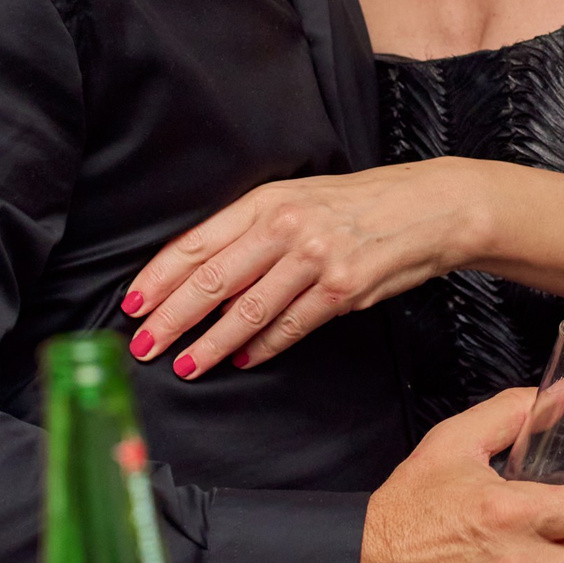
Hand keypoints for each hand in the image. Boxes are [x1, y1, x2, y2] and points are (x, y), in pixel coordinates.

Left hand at [123, 161, 493, 377]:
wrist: (430, 208)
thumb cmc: (359, 205)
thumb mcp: (300, 199)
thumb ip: (254, 231)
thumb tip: (203, 273)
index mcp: (268, 200)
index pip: (199, 242)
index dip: (161, 276)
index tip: (134, 303)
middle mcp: (288, 226)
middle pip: (213, 279)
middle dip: (172, 317)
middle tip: (144, 344)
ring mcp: (316, 258)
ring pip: (248, 310)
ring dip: (211, 343)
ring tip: (186, 363)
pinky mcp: (344, 290)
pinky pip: (291, 327)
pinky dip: (262, 347)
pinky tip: (241, 359)